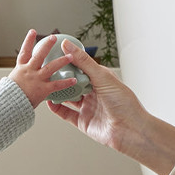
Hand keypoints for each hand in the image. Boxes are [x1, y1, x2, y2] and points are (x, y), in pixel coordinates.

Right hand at [8, 30, 77, 107]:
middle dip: (47, 45)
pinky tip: (74, 80)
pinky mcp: (42, 89)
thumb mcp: (7, 86)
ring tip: (69, 56)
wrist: (4, 107)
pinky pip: (56, 85)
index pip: (24, 52)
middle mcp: (28, 72)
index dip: (28, 41)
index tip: (32, 32)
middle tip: (53, 37)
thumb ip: (17, 81)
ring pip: (51, 67)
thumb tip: (17, 81)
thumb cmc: (5, 99)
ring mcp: (35, 79)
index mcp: (20, 70)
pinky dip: (66, 82)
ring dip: (61, 61)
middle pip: (39, 55)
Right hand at [45, 40, 174, 174]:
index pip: (81, 68)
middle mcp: (94, 93)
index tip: (54, 54)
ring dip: (57, 92)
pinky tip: (49, 102)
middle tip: (45, 70)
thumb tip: (67, 45)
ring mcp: (88, 108)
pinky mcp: (83, 122)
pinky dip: (57, 108)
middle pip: (72, 83)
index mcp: (100, 80)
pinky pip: (66, 114)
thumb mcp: (102, 77)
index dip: (68, 62)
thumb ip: (83, 61)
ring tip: (44, 85)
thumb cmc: (124, 102)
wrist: (130, 130)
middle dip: (60, 77)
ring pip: (68, 98)